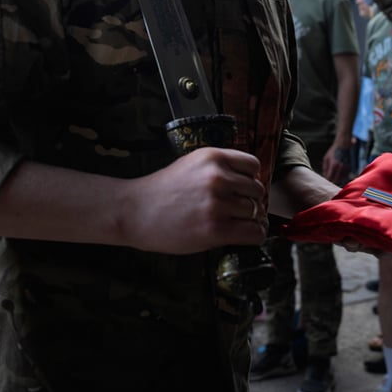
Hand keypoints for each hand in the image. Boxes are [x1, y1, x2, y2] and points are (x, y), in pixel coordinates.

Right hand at [121, 147, 266, 254]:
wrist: (135, 212)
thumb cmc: (160, 191)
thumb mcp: (190, 166)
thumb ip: (218, 169)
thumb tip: (249, 184)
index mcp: (212, 156)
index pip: (253, 165)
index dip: (249, 179)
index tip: (241, 189)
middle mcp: (218, 177)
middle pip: (257, 190)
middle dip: (250, 201)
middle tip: (236, 210)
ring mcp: (218, 203)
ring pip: (257, 211)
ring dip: (250, 220)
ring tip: (235, 224)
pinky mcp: (216, 229)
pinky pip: (254, 233)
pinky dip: (253, 235)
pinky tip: (241, 235)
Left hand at [322, 144, 351, 185]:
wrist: (343, 146)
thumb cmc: (333, 152)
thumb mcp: (326, 158)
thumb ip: (325, 168)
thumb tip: (325, 176)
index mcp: (333, 165)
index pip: (330, 177)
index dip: (327, 180)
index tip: (325, 180)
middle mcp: (340, 168)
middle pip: (336, 180)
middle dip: (332, 181)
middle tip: (329, 179)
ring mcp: (346, 168)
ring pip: (341, 179)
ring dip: (337, 179)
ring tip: (333, 177)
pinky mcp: (350, 168)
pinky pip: (346, 176)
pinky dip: (342, 177)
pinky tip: (338, 175)